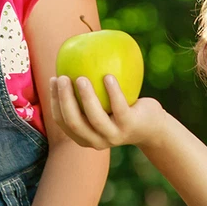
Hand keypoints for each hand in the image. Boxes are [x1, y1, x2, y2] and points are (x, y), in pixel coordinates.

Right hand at [49, 74, 165, 149]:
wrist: (153, 127)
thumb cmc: (120, 112)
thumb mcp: (100, 109)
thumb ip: (84, 97)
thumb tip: (65, 64)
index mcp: (83, 137)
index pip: (62, 121)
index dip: (53, 101)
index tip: (53, 79)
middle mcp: (96, 141)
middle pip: (73, 121)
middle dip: (64, 99)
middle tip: (62, 78)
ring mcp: (114, 135)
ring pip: (94, 117)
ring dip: (86, 97)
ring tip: (81, 78)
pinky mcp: (130, 126)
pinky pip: (119, 107)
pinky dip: (112, 91)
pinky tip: (108, 76)